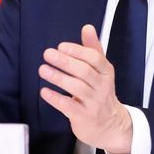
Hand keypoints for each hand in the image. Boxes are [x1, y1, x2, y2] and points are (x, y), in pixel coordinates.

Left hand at [38, 24, 132, 153]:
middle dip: (65, 61)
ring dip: (58, 77)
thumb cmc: (101, 92)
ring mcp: (94, 103)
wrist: (111, 125)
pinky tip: (44, 91)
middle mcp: (102, 87)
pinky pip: (69, 106)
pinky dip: (56, 98)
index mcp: (106, 72)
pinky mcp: (84, 117)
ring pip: (77, 88)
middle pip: (84, 72)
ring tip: (42, 69)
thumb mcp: (101, 70)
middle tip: (48, 54)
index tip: (61, 46)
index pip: (94, 58)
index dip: (78, 51)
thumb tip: (87, 27)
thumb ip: (92, 49)